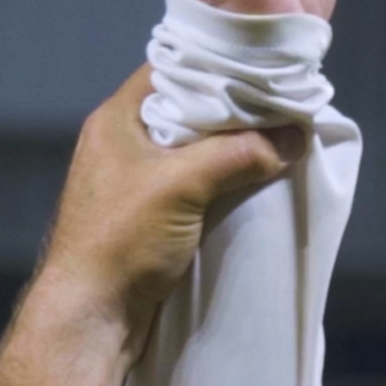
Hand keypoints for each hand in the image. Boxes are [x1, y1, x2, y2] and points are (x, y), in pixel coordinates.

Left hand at [35, 67, 304, 353]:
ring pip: (190, 155)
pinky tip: (246, 192)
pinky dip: (217, 190)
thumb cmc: (120, 242)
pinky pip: (189, 191)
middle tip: (276, 113)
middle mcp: (122, 146)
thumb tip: (294, 138)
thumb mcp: (182, 186)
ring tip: (271, 148)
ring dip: (226, 156)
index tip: (259, 74)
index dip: (215, 67)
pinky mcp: (146, 223)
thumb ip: (238, 155)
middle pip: (185, 112)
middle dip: (230, 115)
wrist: (91, 318)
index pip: (171, 70)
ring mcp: (133, 186)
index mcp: (117, 119)